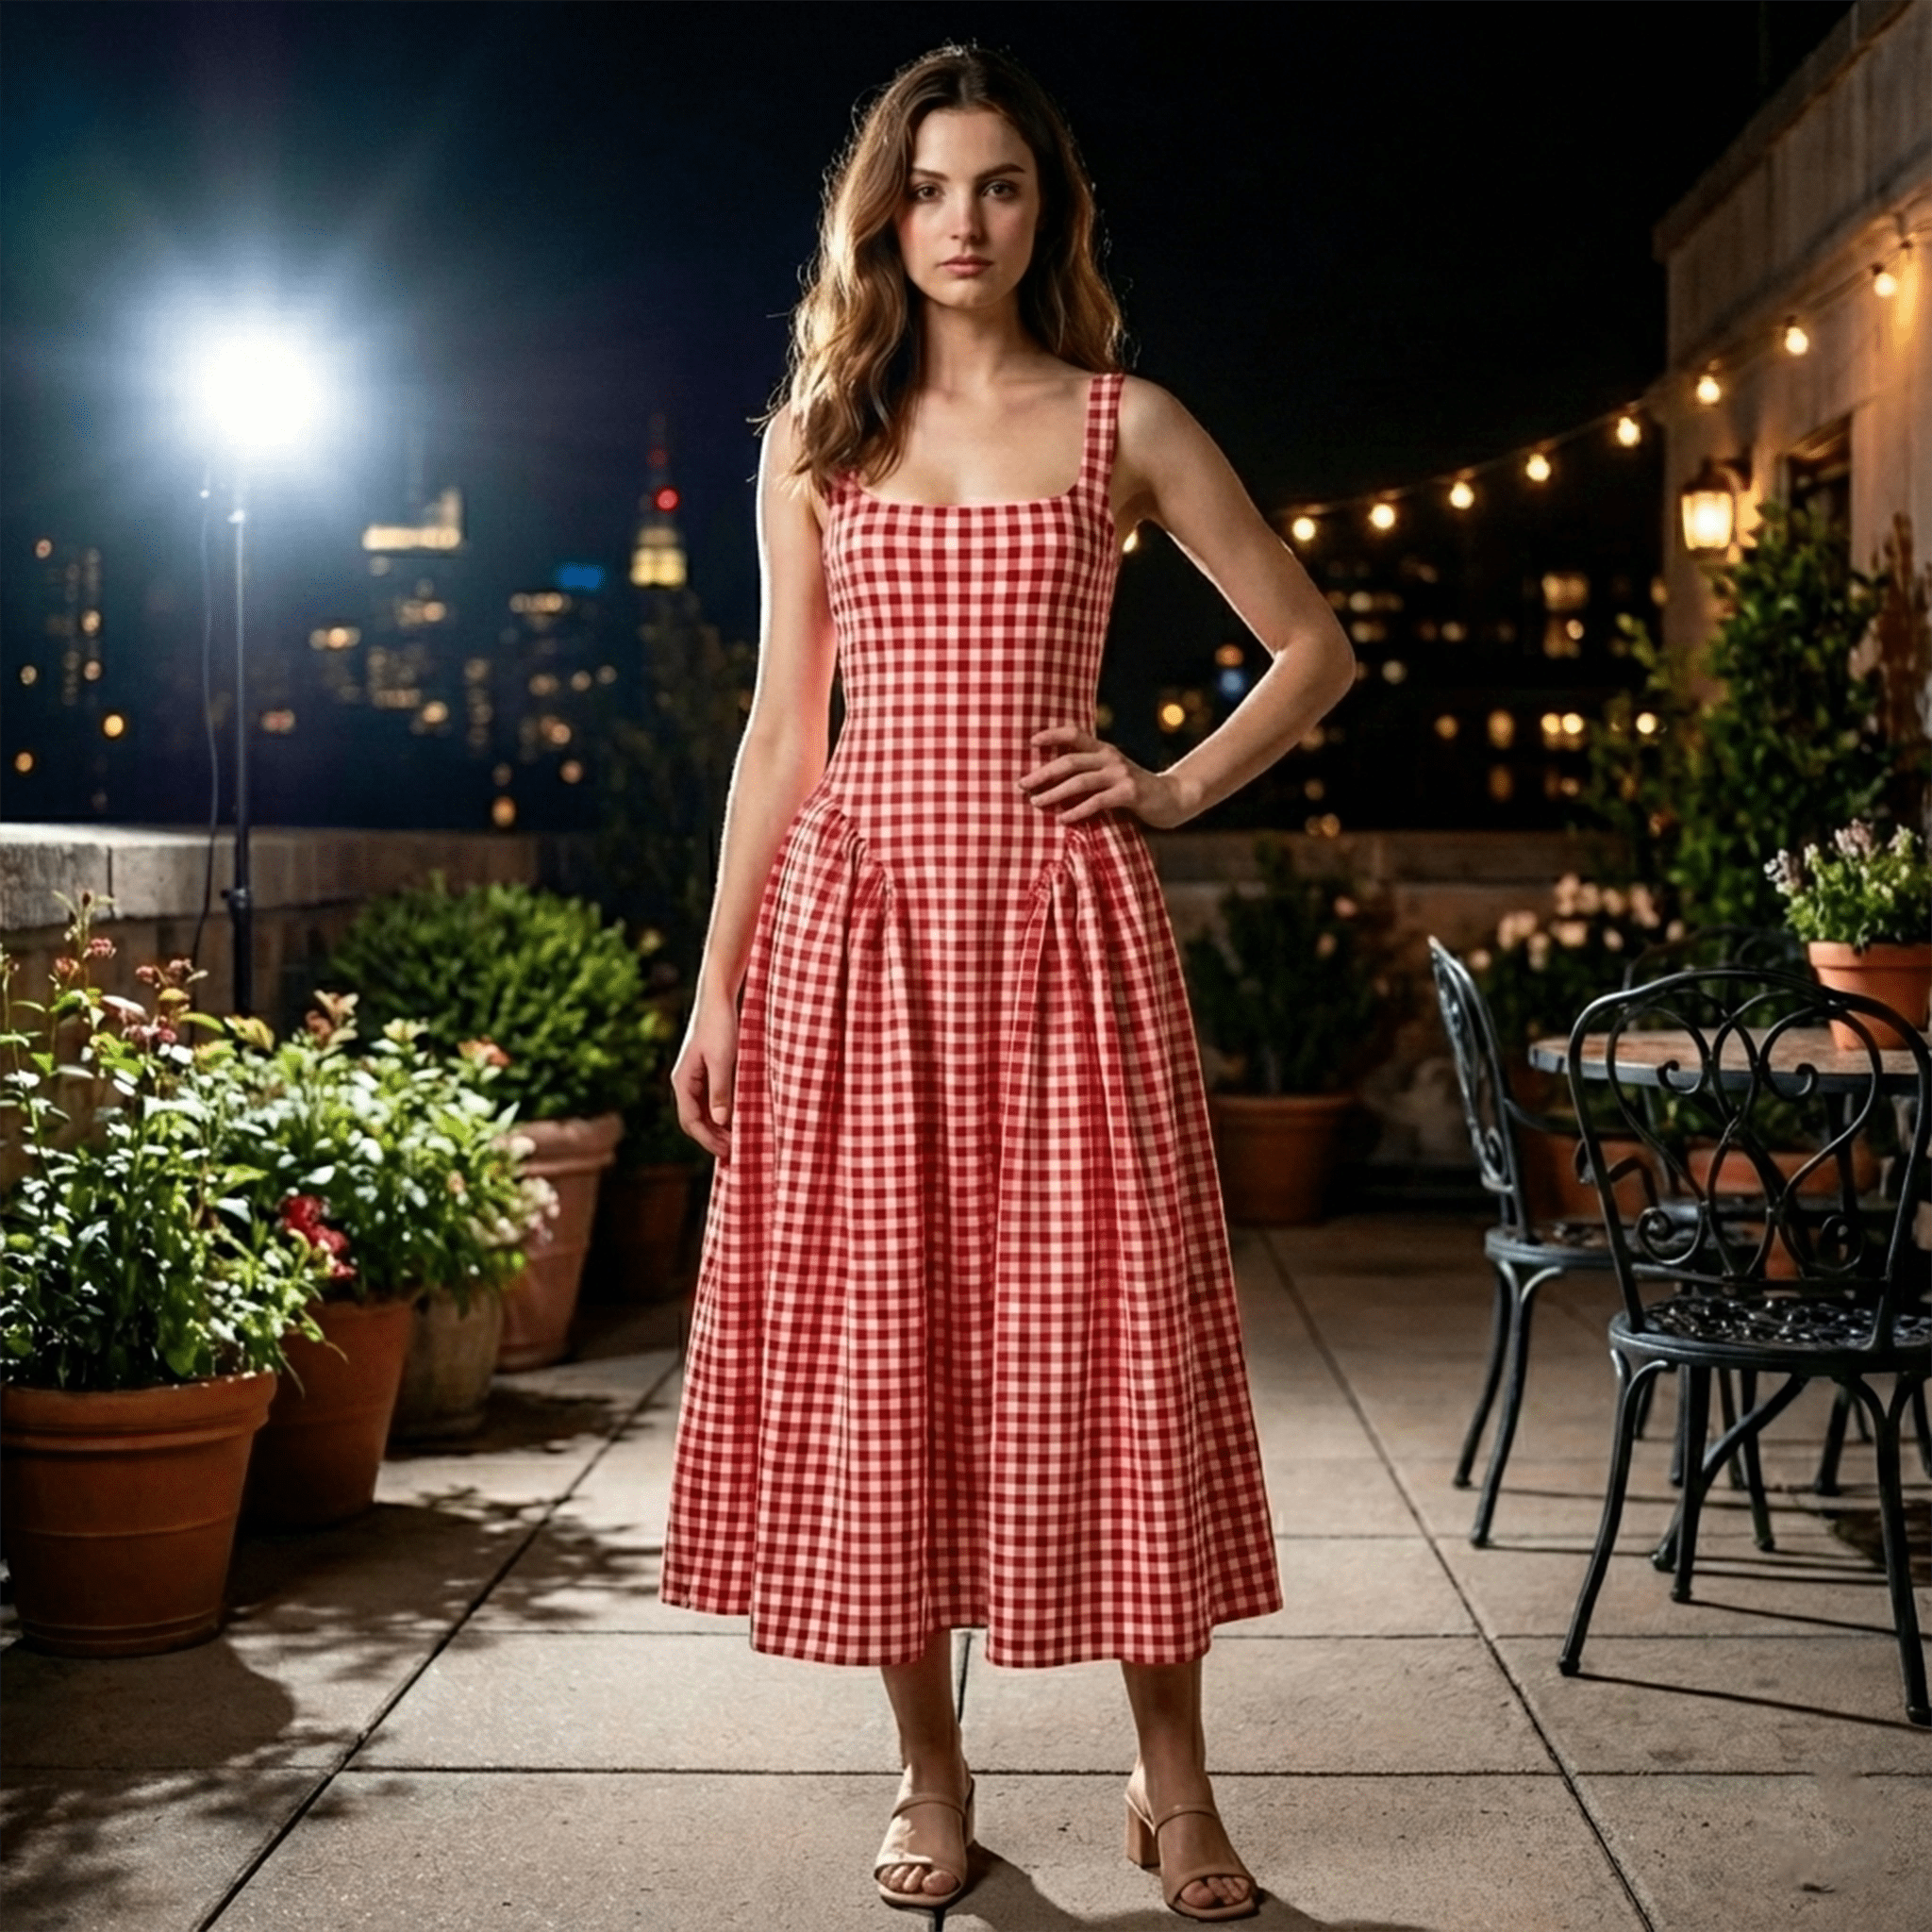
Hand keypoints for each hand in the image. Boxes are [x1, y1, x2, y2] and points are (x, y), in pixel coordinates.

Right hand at [672, 995, 738, 1159]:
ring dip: (717, 1127)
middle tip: (735, 1152)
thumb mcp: (723, 1060)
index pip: (691, 1121)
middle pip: (695, 1119)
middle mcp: (685, 1081)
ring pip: (703, 1110)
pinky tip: (737, 1117)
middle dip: (712, 1138)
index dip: (708, 1140)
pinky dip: (722, 1112)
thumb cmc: (720, 1025)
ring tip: (737, 1140)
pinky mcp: (706, 1068)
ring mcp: (695, 1075)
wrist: (718, 996)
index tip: (728, 1152)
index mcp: (683, 1080)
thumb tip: (722, 1121)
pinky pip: (711, 1098)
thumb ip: (721, 1091)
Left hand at [1017, 725, 1192, 828]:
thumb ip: (1090, 775)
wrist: (1173, 799)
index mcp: (1104, 750)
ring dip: (1054, 793)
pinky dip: (1077, 810)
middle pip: (1070, 761)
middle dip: (1043, 773)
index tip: (1031, 742)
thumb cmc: (1135, 791)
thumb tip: (1052, 784)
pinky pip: (1097, 801)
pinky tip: (1063, 819)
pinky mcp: (1129, 793)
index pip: (1075, 734)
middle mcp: (1111, 758)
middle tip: (1022, 784)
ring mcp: (1121, 774)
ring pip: (1080, 781)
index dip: (1053, 735)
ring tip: (1036, 803)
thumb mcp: (1112, 776)